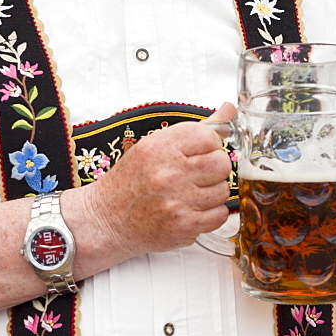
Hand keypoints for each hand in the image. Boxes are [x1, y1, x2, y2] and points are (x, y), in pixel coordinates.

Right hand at [81, 103, 235, 257]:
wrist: (106, 221)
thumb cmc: (130, 183)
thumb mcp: (154, 146)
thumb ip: (195, 129)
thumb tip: (230, 109)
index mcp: (159, 148)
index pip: (209, 136)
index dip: (209, 144)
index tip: (199, 152)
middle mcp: (168, 174)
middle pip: (221, 163)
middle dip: (213, 168)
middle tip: (195, 174)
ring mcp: (177, 202)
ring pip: (223, 190)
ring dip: (212, 192)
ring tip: (190, 193)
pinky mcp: (184, 227)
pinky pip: (220, 215)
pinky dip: (211, 213)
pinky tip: (192, 209)